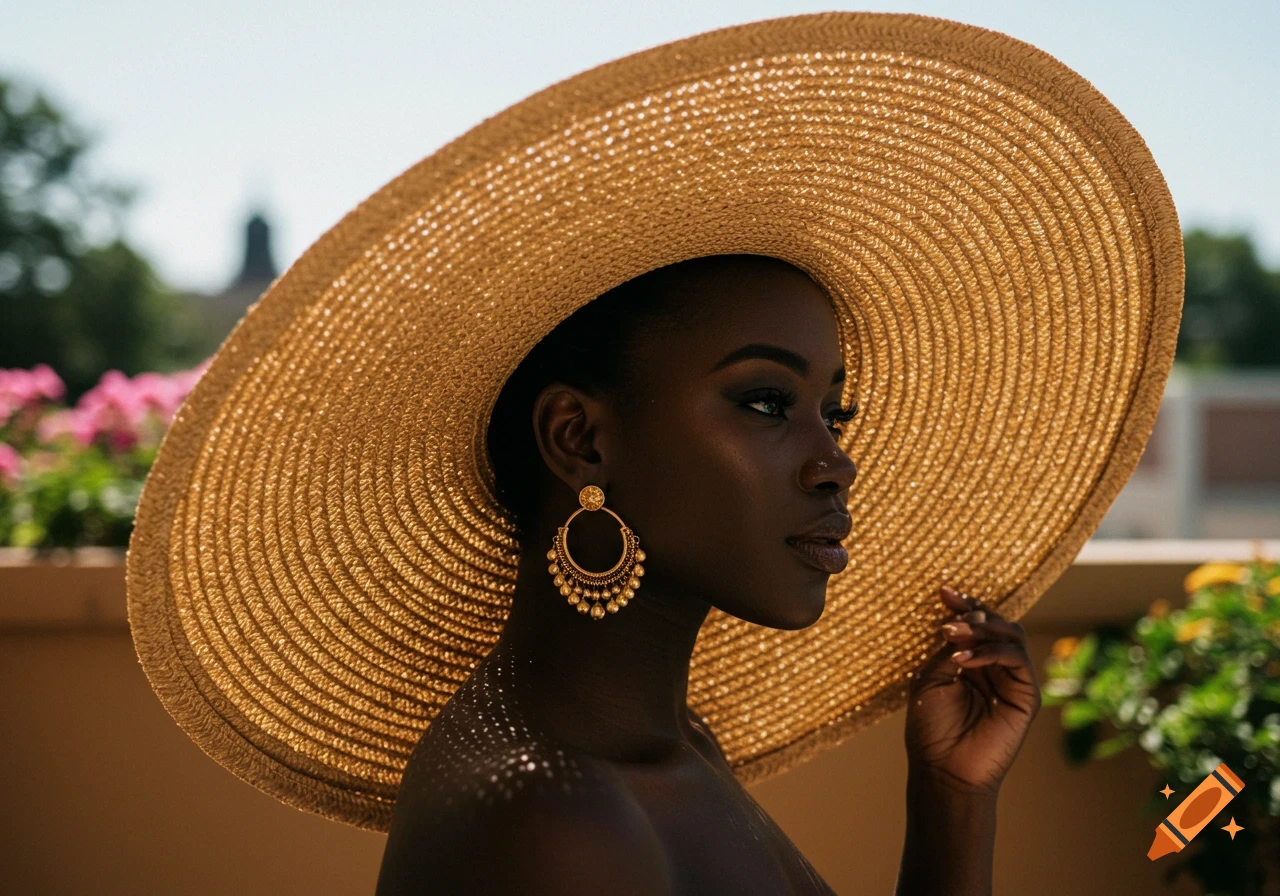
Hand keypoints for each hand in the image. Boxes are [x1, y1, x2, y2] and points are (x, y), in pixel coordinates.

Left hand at [903, 585, 1040, 797]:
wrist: (943, 770)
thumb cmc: (930, 728)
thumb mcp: (931, 678)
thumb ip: (950, 648)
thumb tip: (961, 621)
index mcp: (970, 662)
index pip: (975, 625)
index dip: (964, 605)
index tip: (944, 590)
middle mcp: (994, 668)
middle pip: (997, 624)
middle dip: (974, 613)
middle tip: (949, 614)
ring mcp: (1012, 681)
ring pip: (1011, 635)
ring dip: (982, 629)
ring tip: (953, 634)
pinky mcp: (1027, 697)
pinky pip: (1018, 660)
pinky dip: (992, 652)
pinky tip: (964, 660)